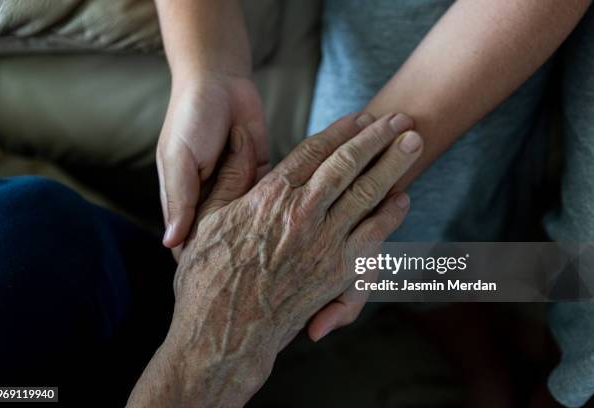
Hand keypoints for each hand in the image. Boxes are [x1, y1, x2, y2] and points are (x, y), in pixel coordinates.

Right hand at [128, 112, 420, 406]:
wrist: (224, 332)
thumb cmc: (209, 276)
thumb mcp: (209, 217)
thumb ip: (228, 175)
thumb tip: (240, 137)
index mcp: (271, 196)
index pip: (314, 152)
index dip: (340, 130)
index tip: (360, 116)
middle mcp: (303, 214)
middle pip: (348, 164)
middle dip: (376, 137)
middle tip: (401, 118)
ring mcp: (324, 243)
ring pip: (367, 194)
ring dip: (392, 165)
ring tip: (413, 142)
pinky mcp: (337, 272)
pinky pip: (372, 237)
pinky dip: (390, 216)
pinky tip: (402, 200)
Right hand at [157, 72, 269, 255]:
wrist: (221, 81)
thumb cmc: (190, 118)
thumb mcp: (178, 159)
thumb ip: (178, 199)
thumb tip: (171, 243)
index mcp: (184, 199)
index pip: (189, 241)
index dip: (200, 261)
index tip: (216, 276)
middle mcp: (211, 199)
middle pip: (222, 235)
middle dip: (234, 247)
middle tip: (249, 261)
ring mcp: (236, 188)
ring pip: (249, 219)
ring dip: (258, 223)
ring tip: (264, 229)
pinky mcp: (260, 174)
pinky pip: (270, 196)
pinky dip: (276, 200)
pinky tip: (282, 205)